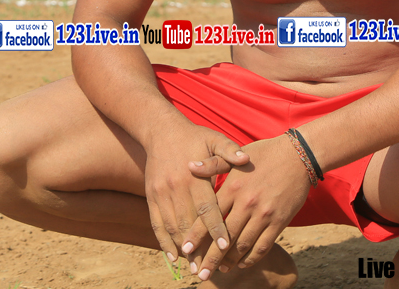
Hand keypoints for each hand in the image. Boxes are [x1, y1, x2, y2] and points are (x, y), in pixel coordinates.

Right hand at [144, 125, 249, 264]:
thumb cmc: (194, 136)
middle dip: (199, 247)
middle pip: (189, 223)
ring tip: (194, 268)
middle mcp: (176, 187)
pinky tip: (174, 257)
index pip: (207, 207)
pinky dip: (164, 242)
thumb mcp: (214, 138)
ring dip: (183, 249)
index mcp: (194, 176)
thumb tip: (246, 159)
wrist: (161, 131)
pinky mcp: (151, 197)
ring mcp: (162, 193)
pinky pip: (157, 224)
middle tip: (210, 268)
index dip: (216, 227)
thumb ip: (230, 150)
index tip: (224, 246)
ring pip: (172, 227)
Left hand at [179, 135, 312, 279]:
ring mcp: (264, 214)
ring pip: (243, 245)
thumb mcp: (236, 156)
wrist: (299, 155)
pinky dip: (252, 258)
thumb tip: (189, 166)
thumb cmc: (264, 153)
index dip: (196, 235)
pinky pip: (263, 245)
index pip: (210, 216)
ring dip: (230, 261)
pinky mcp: (280, 221)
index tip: (185, 249)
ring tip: (219, 271)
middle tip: (200, 274)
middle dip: (210, 258)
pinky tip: (242, 263)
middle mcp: (247, 203)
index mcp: (233, 187)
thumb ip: (212, 164)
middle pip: (224, 237)